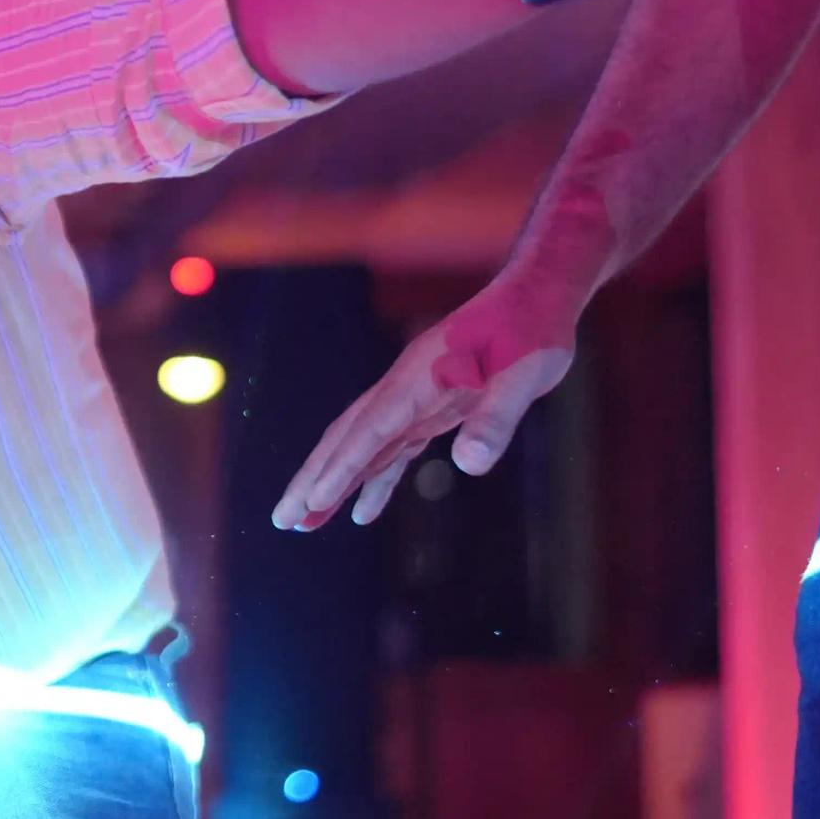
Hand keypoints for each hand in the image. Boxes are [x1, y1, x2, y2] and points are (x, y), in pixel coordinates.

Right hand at [271, 259, 588, 531]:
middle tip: (283, 519)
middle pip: (347, 438)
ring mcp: (414, 399)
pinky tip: (362, 511)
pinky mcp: (432, 408)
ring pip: (361, 446)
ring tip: (305, 522)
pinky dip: (373, 479)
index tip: (311, 501)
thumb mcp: (525, 374)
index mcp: (419, 378)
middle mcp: (405, 389)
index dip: (341, 467)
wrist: (536, 296)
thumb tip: (471, 465)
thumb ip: (497, 417)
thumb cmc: (532, 330)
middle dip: (313, 479)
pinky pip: (392, 449)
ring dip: (334, 483)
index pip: (370, 429)